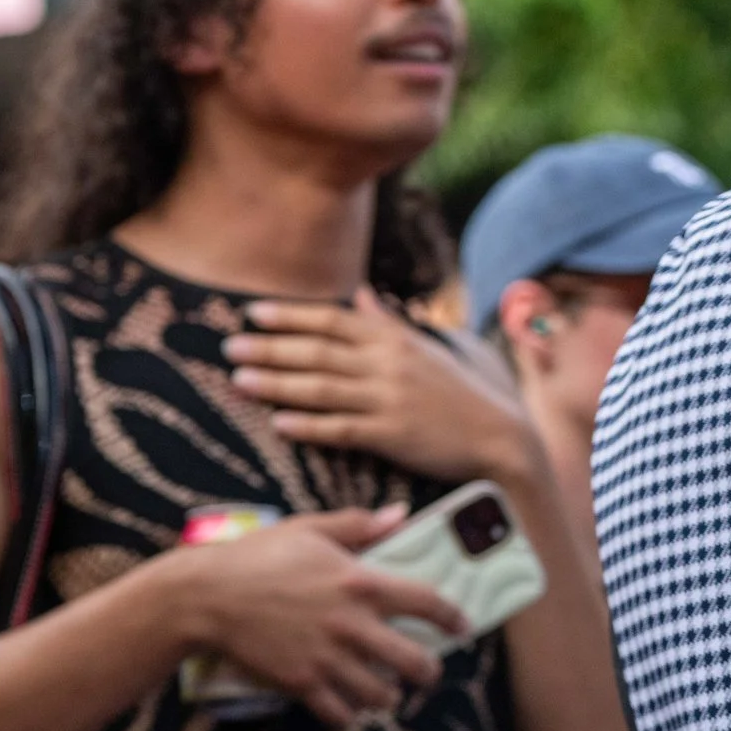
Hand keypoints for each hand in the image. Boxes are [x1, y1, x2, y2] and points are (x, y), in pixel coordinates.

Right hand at [171, 506, 466, 727]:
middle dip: (428, 673)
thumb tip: (400, 515)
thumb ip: (358, 525)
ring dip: (387, 696)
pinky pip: (340, 714)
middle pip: (416, 663)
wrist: (205, 595)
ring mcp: (327, 658)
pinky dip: (348, 715)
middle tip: (423, 673)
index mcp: (360, 583)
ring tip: (383, 691)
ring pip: (381, 695)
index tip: (461, 626)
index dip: (453, 618)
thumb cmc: (256, 556)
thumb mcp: (308, 529)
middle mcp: (351, 624)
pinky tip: (345, 706)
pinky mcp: (301, 682)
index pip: (427, 603)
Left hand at [225, 287, 534, 483]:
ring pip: (321, 388)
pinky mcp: (393, 436)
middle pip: (317, 352)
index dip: (290, 316)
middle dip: (270, 348)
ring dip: (277, 384)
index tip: (253, 313)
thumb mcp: (428, 347)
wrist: (501, 436)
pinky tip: (279, 423)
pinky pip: (342, 429)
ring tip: (239, 380)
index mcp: (394, 339)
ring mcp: (389, 400)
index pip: (332, 321)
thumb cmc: (461, 392)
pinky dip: (309, 426)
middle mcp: (388, 364)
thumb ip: (388, 322)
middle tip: (229, 346)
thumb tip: (361, 294)